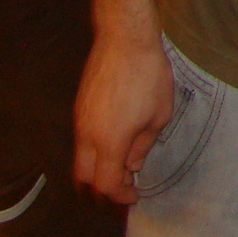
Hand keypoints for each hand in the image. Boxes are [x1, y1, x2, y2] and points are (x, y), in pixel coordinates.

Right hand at [73, 32, 173, 203]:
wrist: (124, 39)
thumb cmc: (149, 75)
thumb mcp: (159, 114)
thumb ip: (144, 145)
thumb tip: (133, 165)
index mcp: (109, 142)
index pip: (105, 185)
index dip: (119, 196)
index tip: (135, 195)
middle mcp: (87, 136)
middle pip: (84, 179)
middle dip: (102, 192)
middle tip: (124, 189)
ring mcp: (79, 122)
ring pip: (79, 161)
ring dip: (96, 172)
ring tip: (121, 168)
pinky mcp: (78, 109)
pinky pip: (81, 143)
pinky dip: (94, 154)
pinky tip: (114, 146)